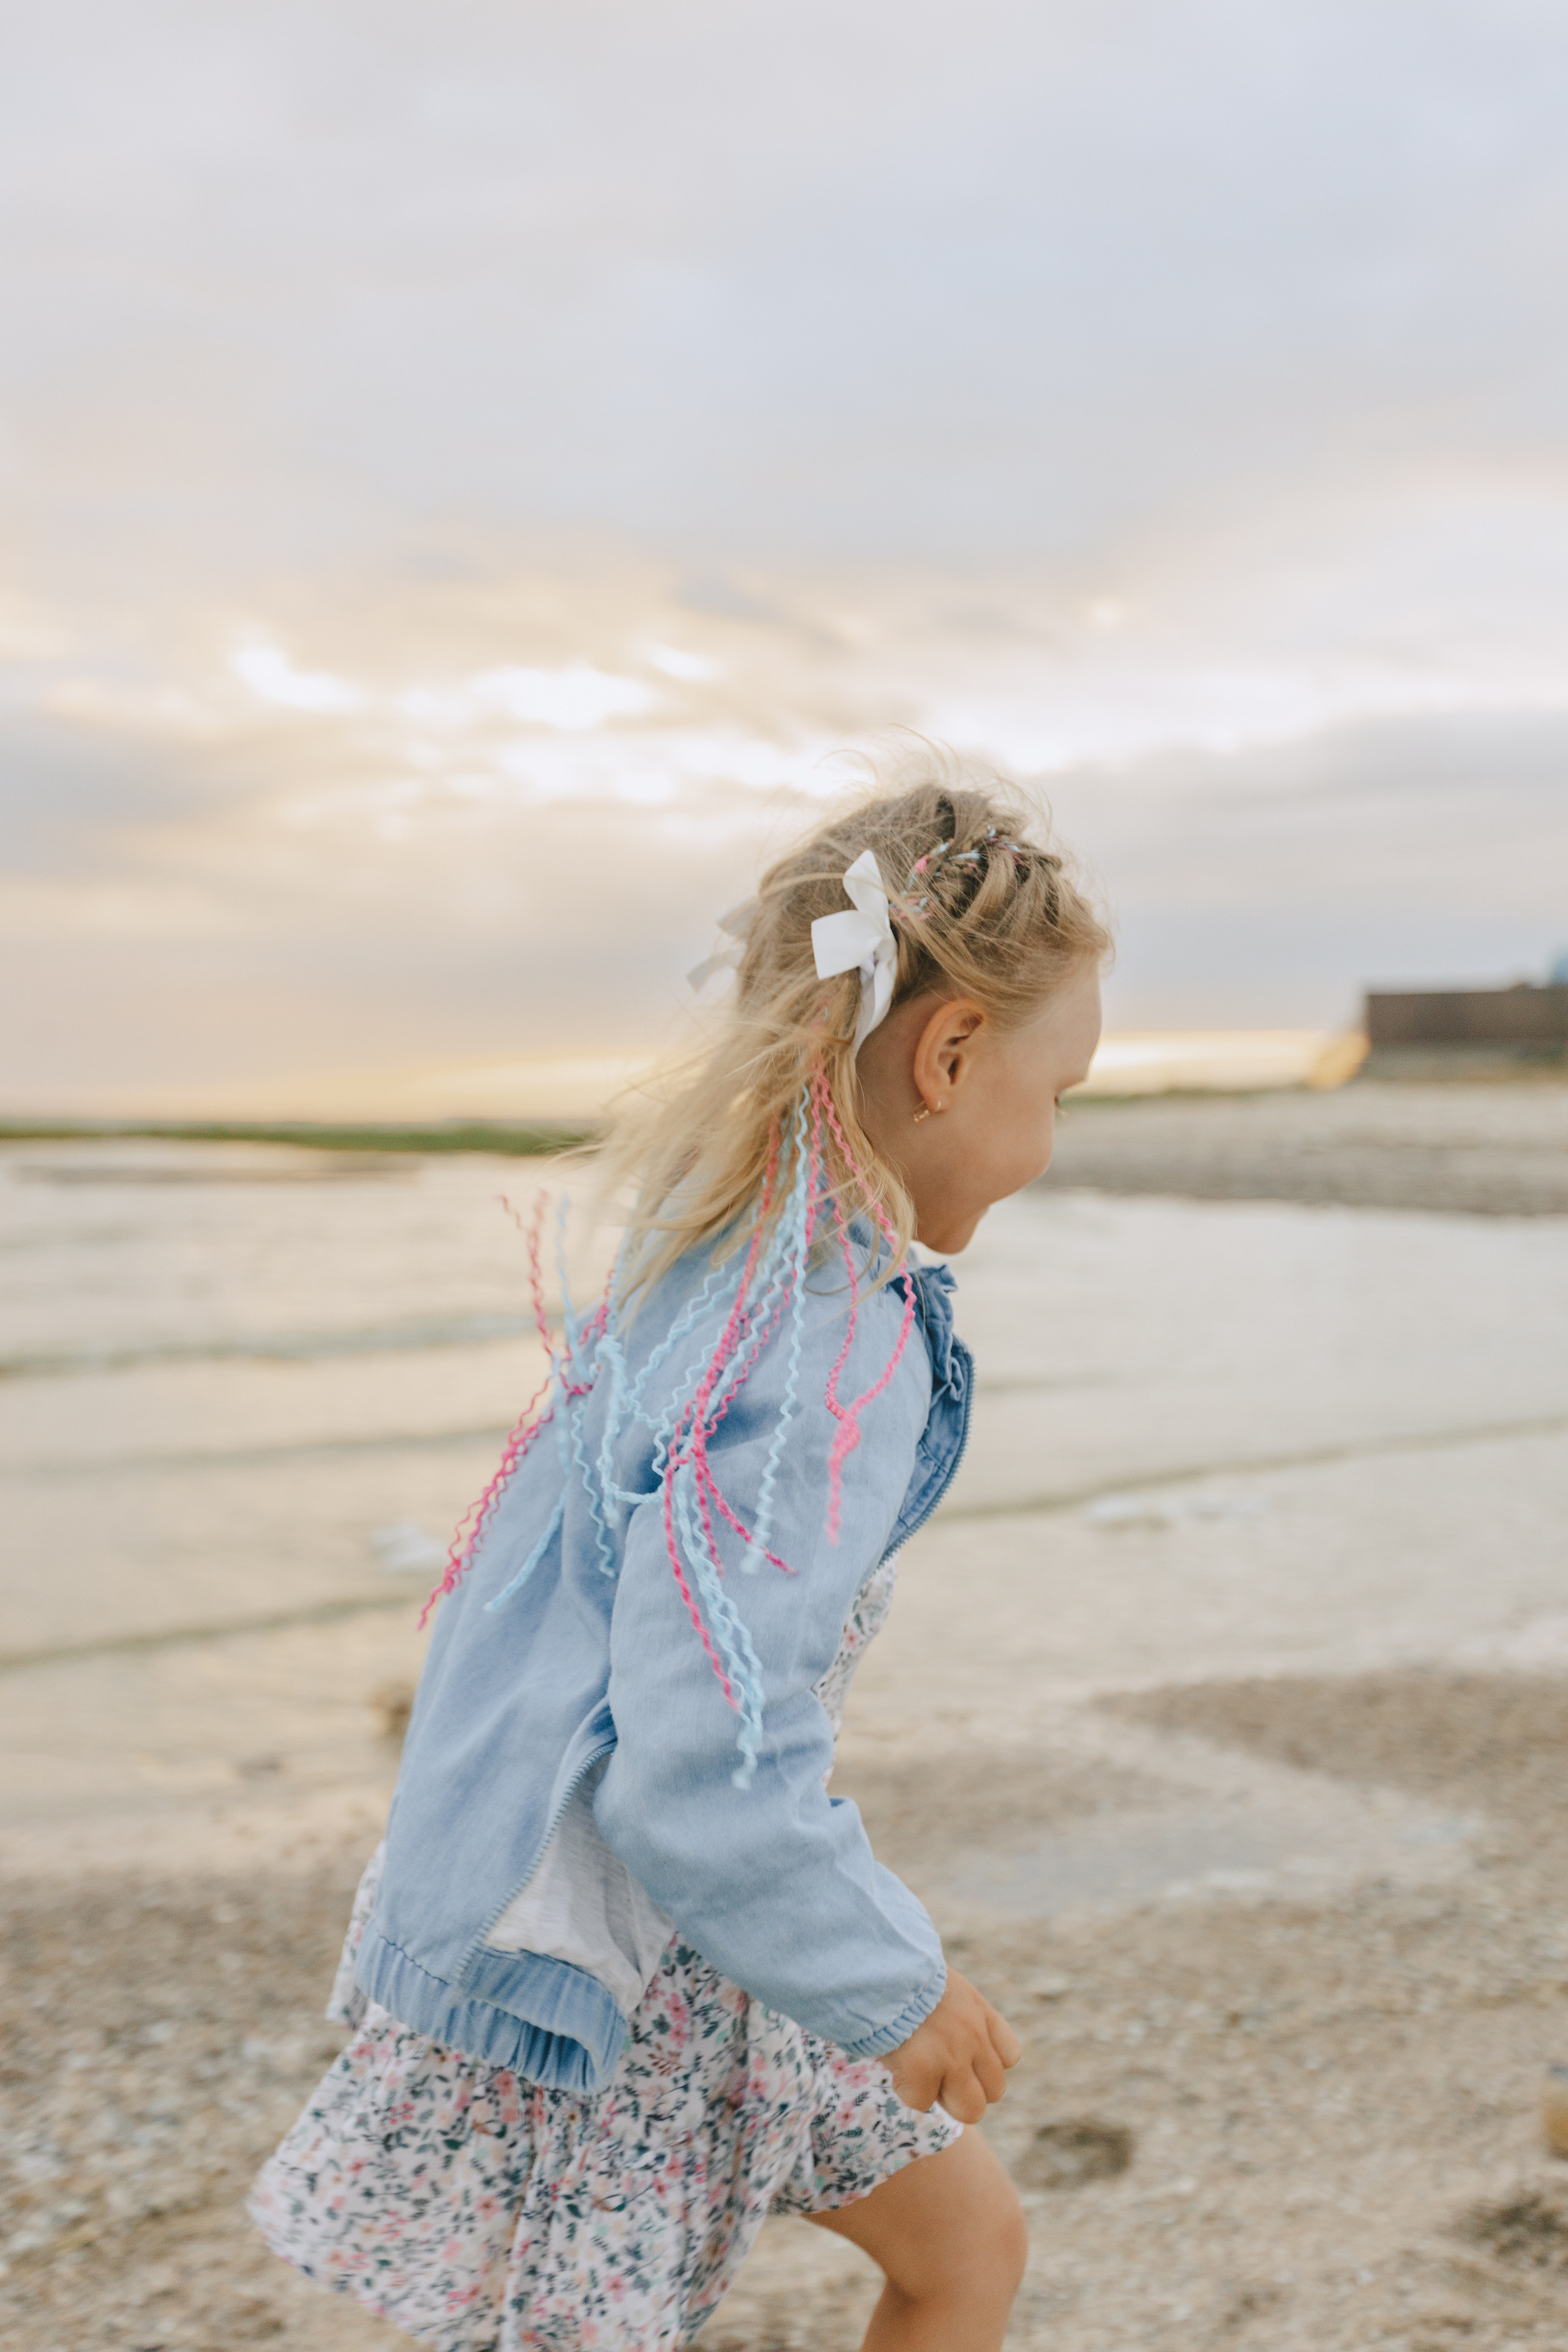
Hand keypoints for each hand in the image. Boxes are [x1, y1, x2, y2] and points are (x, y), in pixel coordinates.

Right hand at [883, 1969, 1020, 2123]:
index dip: (984, 2064)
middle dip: (966, 2089)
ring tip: (920, 2074)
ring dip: (944, 2098)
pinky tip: (896, 2063)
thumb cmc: (901, 1973)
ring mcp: (952, 2055)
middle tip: (936, 2071)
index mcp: (979, 2011)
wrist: (878, 1964)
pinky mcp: (923, 2069)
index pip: (1010, 2056)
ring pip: (971, 2109)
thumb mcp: (943, 1988)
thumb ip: (957, 2018)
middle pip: (995, 2090)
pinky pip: (922, 2101)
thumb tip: (949, 2048)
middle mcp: (973, 2036)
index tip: (960, 2057)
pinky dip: (906, 2088)